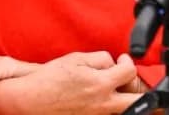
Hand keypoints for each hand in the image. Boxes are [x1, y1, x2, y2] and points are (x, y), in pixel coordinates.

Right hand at [0, 51, 143, 114]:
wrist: (28, 101)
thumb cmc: (49, 79)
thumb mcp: (76, 59)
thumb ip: (100, 59)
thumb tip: (114, 62)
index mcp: (100, 84)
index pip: (130, 71)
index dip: (128, 61)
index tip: (122, 60)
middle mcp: (102, 104)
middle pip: (137, 101)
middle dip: (140, 91)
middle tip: (131, 82)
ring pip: (124, 111)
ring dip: (124, 100)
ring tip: (115, 91)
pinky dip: (108, 107)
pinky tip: (100, 100)